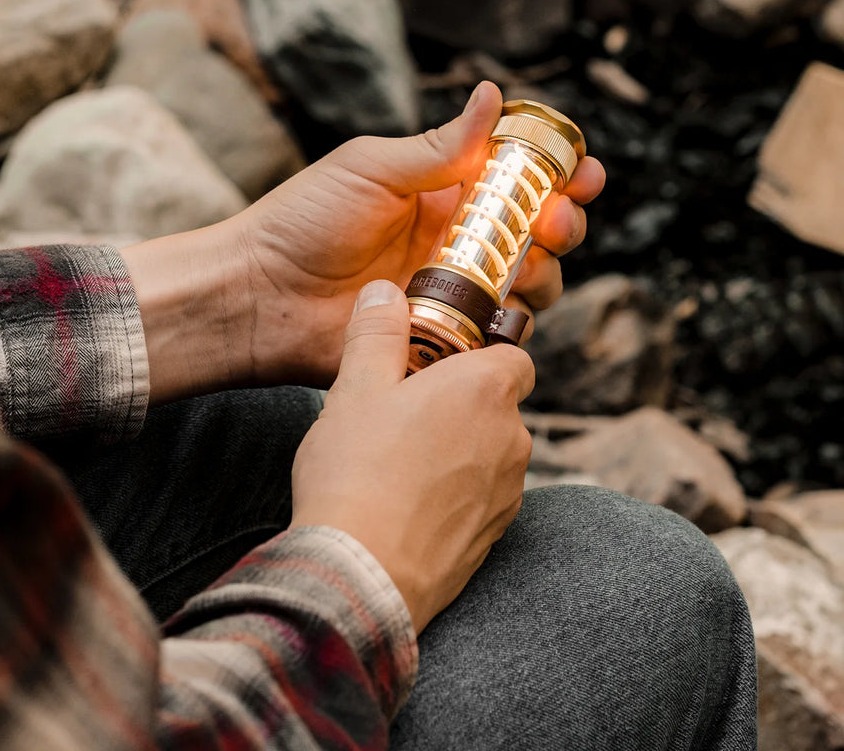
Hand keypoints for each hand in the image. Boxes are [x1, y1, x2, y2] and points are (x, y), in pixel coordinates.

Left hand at [236, 82, 605, 386]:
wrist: (258, 293)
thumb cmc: (304, 220)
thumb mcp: (372, 169)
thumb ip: (438, 148)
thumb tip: (494, 96)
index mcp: (442, 193)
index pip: (517, 179)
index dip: (558, 173)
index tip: (584, 169)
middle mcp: (455, 242)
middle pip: (537, 234)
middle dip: (564, 222)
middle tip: (559, 216)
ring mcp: (450, 292)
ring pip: (528, 285)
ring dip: (546, 270)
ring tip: (530, 258)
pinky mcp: (441, 337)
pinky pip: (495, 335)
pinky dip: (512, 322)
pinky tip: (504, 306)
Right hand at [291, 278, 534, 631]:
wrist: (361, 574)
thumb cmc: (357, 472)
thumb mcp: (354, 388)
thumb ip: (376, 332)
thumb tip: (384, 292)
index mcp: (485, 389)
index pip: (513, 353)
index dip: (479, 352)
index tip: (438, 360)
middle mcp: (512, 437)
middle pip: (498, 403)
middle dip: (460, 402)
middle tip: (403, 409)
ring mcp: (508, 492)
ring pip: (490, 451)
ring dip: (458, 448)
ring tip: (399, 460)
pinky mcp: (494, 537)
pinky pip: (481, 497)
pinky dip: (455, 493)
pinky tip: (407, 501)